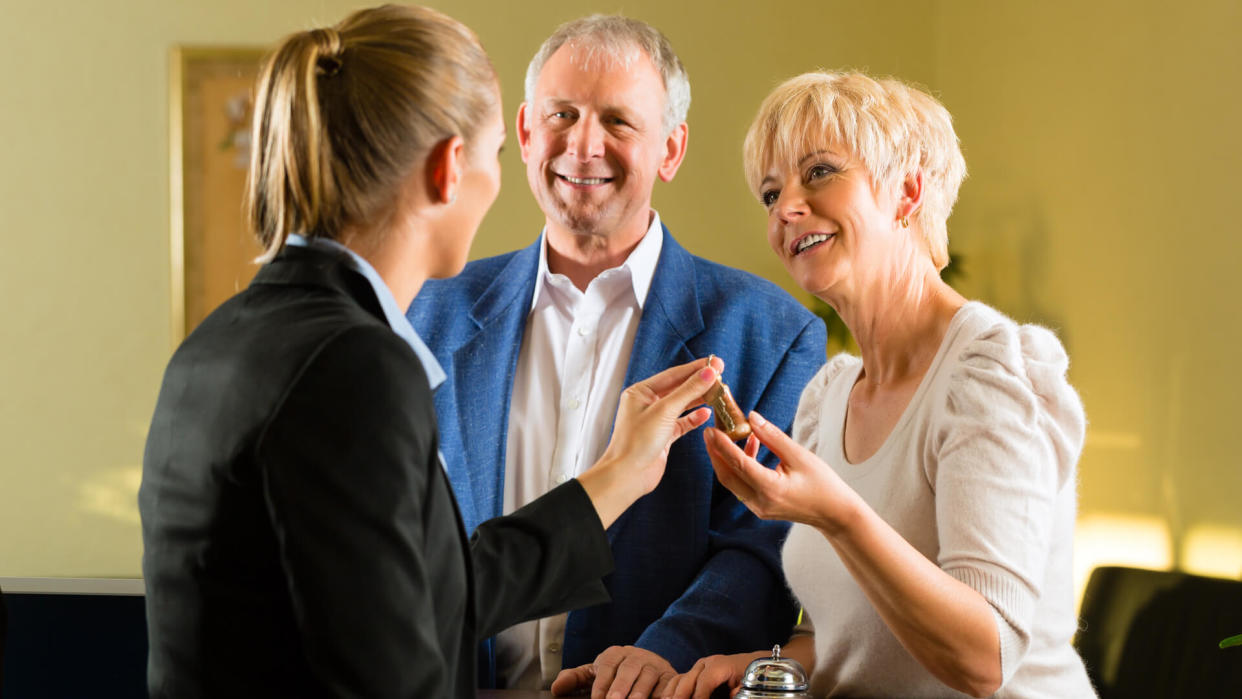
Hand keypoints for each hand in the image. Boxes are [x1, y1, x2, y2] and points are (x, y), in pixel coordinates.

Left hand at [551, 645, 675, 697]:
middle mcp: (635, 657)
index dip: (602, 683)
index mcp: (614, 654)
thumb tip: (556, 687)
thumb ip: (575, 680)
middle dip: (621, 687)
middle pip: (628, 670)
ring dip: (641, 692)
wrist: (648, 665)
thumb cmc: (616, 673)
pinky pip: (668, 684)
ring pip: (648, 677)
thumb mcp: (595, 673)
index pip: (606, 666)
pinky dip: (665, 694)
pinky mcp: (669, 676)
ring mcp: (653, 665)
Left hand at [580, 357, 718, 528]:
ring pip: (682, 405)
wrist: (628, 476)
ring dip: (699, 399)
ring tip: (718, 393)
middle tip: (721, 375)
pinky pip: (682, 423)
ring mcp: (655, 420)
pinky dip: (694, 418)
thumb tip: (709, 373)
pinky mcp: (663, 436)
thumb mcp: (665, 411)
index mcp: (640, 392)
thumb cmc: (637, 442)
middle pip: (678, 388)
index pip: (673, 375)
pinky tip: (707, 413)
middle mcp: (647, 404)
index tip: (715, 363)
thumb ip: (688, 391)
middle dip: (699, 383)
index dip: (696, 368)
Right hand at [662, 652, 761, 698]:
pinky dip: (671, 693)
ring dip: (671, 695)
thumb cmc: (752, 676)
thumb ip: (738, 695)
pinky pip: (678, 683)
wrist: (754, 665)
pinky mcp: (694, 675)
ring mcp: (697, 669)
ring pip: (678, 681)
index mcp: (719, 665)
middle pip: (686, 681)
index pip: (703, 683)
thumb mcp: (748, 687)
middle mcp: (705, 664)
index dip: (698, 698)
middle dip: (680, 697)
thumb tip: (730, 696)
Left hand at [703, 410, 860, 533]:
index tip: (711, 429)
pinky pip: (742, 486)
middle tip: (710, 431)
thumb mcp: (799, 455)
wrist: (834, 513)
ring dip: (727, 459)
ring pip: (733, 482)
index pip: (738, 464)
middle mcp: (760, 502)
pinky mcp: (760, 508)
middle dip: (715, 453)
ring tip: (730, 434)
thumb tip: (751, 418)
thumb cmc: (822, 483)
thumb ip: (772, 436)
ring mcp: (758, 508)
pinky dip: (740, 468)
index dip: (722, 445)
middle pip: (727, 476)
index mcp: (770, 489)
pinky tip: (750, 447)